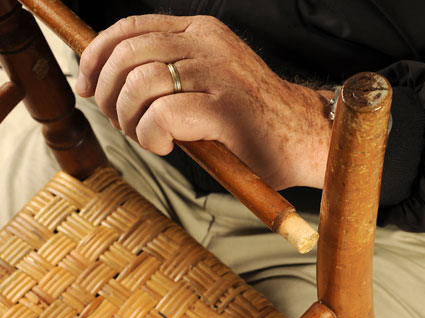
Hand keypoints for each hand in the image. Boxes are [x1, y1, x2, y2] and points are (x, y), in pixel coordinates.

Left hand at [76, 14, 331, 189]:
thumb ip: (171, 70)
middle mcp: (208, 45)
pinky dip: (150, 136)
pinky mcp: (223, 108)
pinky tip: (166, 146)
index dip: (96, 55)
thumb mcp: (210, 78)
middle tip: (119, 121)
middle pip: (126, 55)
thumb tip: (113, 81)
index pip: (130, 28)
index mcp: (203, 32)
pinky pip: (160, 115)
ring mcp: (217, 74)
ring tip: (146, 137)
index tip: (86, 85)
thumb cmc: (254, 118)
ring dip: (128, 119)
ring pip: (138, 84)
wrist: (303, 137)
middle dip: (106, 94)